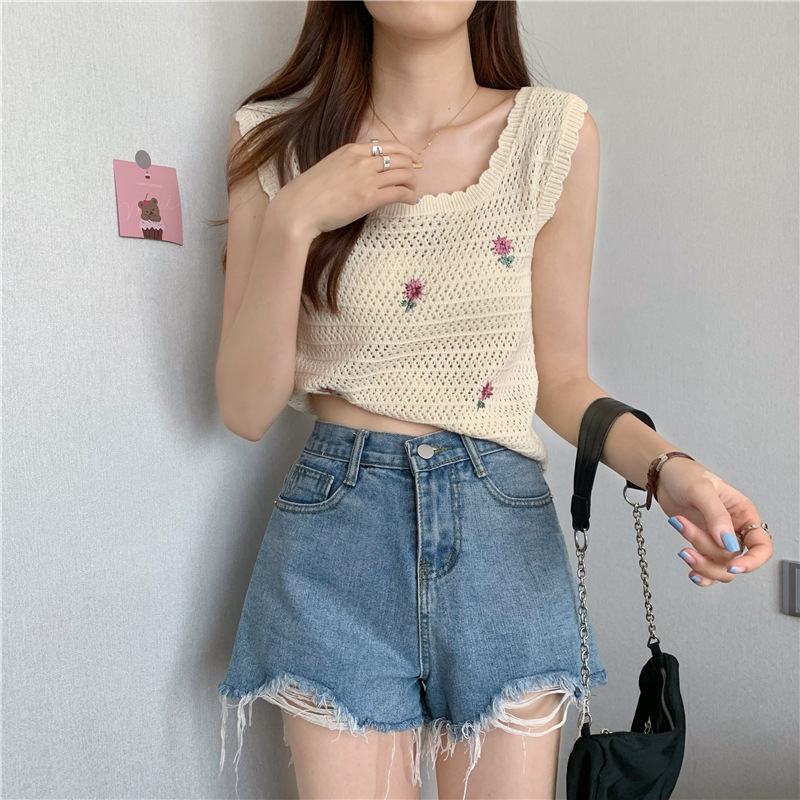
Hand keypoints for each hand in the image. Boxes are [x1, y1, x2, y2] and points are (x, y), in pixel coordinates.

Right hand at [274, 140, 419, 238]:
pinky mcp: (369, 198)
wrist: (299, 208)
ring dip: (412, 182)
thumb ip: (349, 164)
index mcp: (351, 150)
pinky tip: (411, 200)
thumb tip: (364, 171)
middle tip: (416, 175)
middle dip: (412, 166)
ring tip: (413, 190)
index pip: (387, 145)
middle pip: (399, 158)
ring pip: (403, 174)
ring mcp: (366, 179)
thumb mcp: (330, 167)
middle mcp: (362, 161)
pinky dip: (409, 196)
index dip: (405, 151)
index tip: (412, 158)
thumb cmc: (309, 193)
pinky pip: (399, 192)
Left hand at [653, 457, 773, 586]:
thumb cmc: (685, 475)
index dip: (753, 561)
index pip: (761, 545)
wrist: (663, 477)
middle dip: (709, 552)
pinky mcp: (702, 544)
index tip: (734, 565)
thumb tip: (728, 543)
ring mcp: (717, 539)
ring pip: (720, 566)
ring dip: (702, 564)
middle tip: (687, 536)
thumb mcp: (702, 490)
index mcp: (743, 514)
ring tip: (682, 551)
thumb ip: (716, 515)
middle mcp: (734, 529)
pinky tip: (691, 571)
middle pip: (734, 559)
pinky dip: (701, 574)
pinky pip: (708, 568)